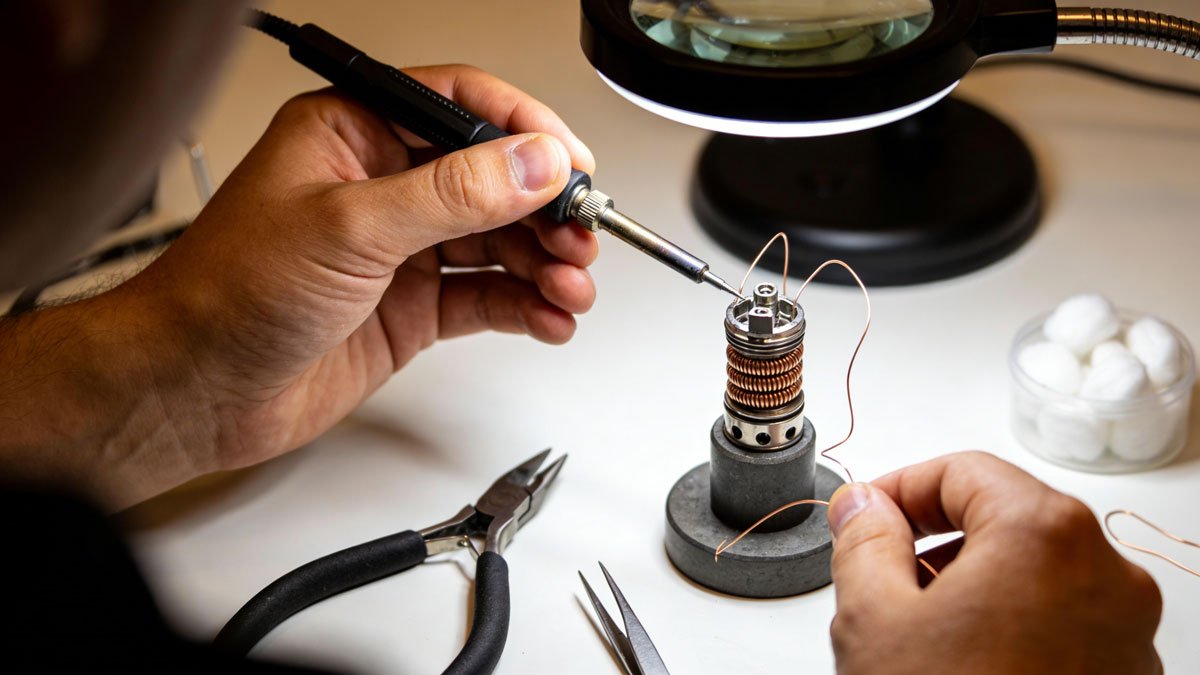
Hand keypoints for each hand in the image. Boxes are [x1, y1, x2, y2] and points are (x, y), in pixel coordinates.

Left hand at [0, 66, 596, 508]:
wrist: (194, 391)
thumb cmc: (228, 295)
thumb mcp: (349, 228)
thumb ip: (452, 195)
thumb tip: (532, 163)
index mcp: (353, 135)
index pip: (461, 107)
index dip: (524, 132)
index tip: (570, 166)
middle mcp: (382, 186)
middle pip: (492, 181)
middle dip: (545, 211)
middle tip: (581, 238)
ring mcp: (400, 250)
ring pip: (497, 242)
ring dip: (544, 263)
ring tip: (571, 288)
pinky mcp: (410, 307)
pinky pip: (485, 296)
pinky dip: (524, 307)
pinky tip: (547, 318)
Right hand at [825, 452, 1161, 674]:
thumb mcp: (873, 618)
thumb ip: (863, 540)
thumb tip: (864, 507)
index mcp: (1046, 536)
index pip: (963, 470)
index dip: (900, 487)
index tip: (865, 516)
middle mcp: (1106, 575)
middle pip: (1005, 519)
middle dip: (935, 541)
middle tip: (881, 578)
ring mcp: (1126, 634)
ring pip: (1036, 574)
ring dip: (971, 586)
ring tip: (918, 637)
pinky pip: (1063, 624)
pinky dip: (1011, 628)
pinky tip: (961, 667)